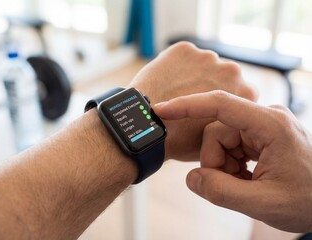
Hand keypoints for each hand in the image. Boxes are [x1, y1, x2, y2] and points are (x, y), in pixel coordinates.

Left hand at [128, 42, 256, 159]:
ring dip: (193, 75)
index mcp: (246, 93)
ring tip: (174, 93)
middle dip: (211, 84)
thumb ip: (229, 123)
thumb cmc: (181, 141)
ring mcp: (207, 57)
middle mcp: (232, 71)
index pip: (238, 92)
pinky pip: (181, 57)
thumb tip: (227, 118)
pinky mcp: (185, 49)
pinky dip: (174, 67)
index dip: (222, 101)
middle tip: (190, 100)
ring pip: (201, 65)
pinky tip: (165, 83)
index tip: (208, 109)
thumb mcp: (216, 139)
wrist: (150, 128)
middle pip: (222, 75)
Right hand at [154, 90, 311, 232]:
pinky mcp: (258, 134)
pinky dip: (230, 165)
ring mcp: (261, 125)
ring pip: (219, 140)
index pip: (220, 105)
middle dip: (215, 162)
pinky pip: (229, 145)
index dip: (187, 106)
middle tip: (233, 185)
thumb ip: (222, 191)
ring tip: (245, 184)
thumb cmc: (309, 201)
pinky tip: (247, 178)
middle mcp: (265, 118)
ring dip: (223, 166)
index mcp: (270, 124)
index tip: (162, 110)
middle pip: (216, 132)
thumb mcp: (264, 203)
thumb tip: (191, 178)